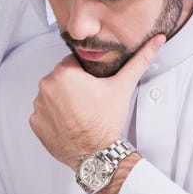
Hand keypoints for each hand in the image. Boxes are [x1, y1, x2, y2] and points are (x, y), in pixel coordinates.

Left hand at [30, 34, 163, 169]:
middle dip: (73, 87)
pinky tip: (69, 123)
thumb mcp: (123, 86)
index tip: (94, 86)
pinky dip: (53, 116)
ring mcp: (38, 105)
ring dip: (62, 101)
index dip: (85, 74)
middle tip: (89, 101)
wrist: (97, 154)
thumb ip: (139, 60)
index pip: (73, 63)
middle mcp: (46, 86)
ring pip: (51, 95)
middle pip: (61, 78)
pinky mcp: (34, 122)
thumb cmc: (108, 120)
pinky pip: (43, 113)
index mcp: (64, 72)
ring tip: (80, 113)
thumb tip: (158, 39)